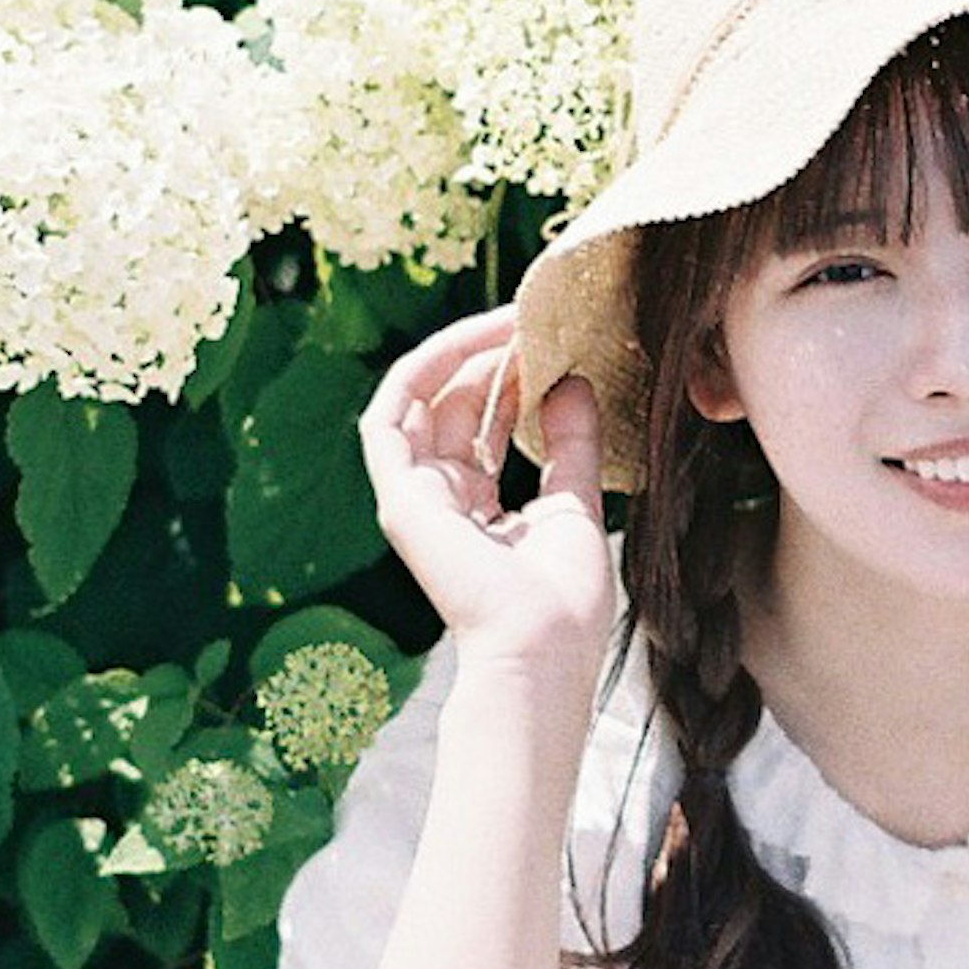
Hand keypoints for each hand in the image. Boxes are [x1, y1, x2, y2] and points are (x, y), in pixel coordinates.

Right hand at [356, 307, 612, 671]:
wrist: (541, 649)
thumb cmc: (564, 602)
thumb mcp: (576, 505)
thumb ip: (571, 443)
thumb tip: (573, 380)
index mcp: (479, 511)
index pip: (484, 426)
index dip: (513, 377)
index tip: (551, 341)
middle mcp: (440, 500)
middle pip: (455, 406)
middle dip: (493, 357)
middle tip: (537, 319)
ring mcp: (414, 498)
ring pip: (422, 400)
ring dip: (463, 353)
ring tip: (512, 321)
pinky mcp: (399, 496)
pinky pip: (393, 413)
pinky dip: (427, 369)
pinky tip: (474, 341)